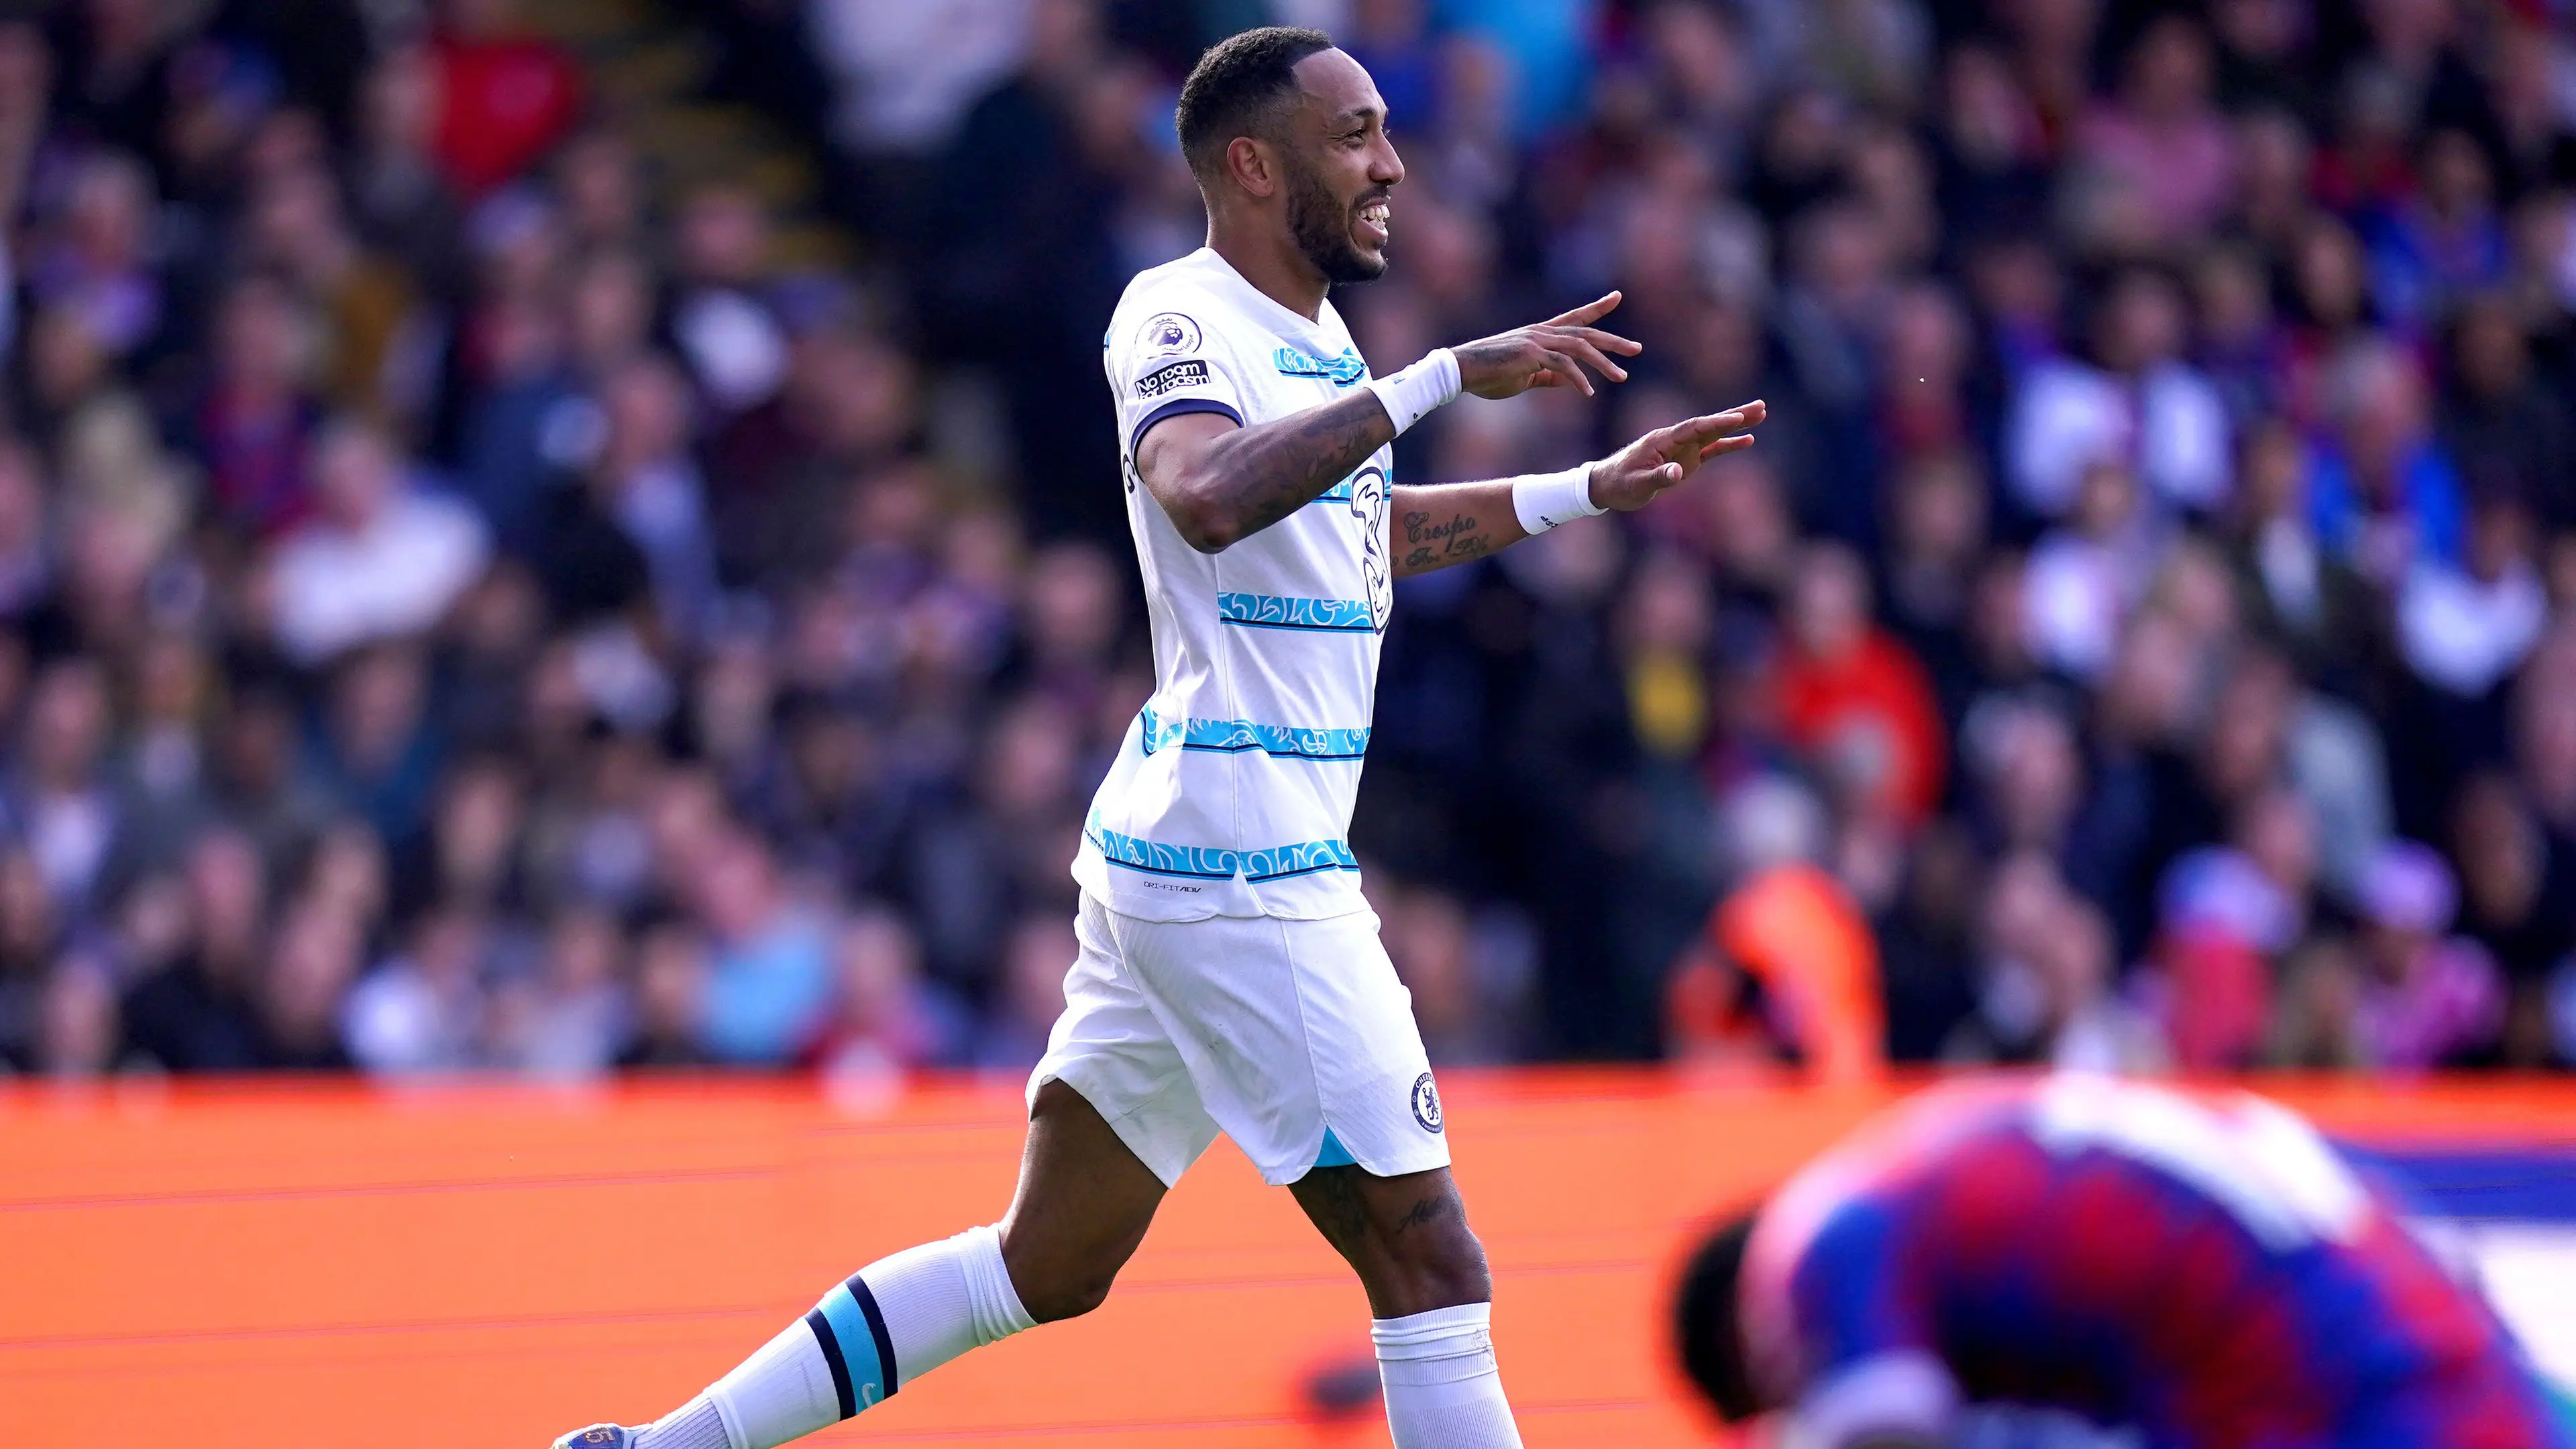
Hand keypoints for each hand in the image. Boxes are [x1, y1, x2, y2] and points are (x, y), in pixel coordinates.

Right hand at [1452, 292, 1643, 399]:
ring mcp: (1537, 341)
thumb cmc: (1488, 374)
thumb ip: (1549, 377)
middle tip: (1637, 349)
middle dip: (1613, 341)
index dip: (1597, 307)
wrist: (1460, 370)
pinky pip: (1562, 366)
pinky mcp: (1530, 355)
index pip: (1575, 317)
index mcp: (1540, 334)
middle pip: (1586, 333)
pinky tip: (1588, 392)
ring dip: (1603, 363)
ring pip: (1579, 348)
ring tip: (1621, 375)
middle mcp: (1542, 332)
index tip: (1617, 297)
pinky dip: (1577, 379)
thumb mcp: (1525, 377)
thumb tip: (1573, 382)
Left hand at [1585, 401, 1765, 511]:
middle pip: (1709, 424)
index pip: (1694, 428)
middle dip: (1734, 415)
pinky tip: (1748, 440)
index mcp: (1662, 440)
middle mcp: (1675, 439)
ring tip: (1761, 414)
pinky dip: (1728, 444)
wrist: (1607, 485)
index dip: (1716, 423)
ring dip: (1736, 424)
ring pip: (1713, 433)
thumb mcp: (1636, 485)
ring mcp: (1682, 448)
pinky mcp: (1686, 459)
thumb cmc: (1619, 484)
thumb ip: (1657, 478)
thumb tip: (1678, 473)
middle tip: (1761, 406)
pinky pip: (1711, 449)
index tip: (1737, 419)